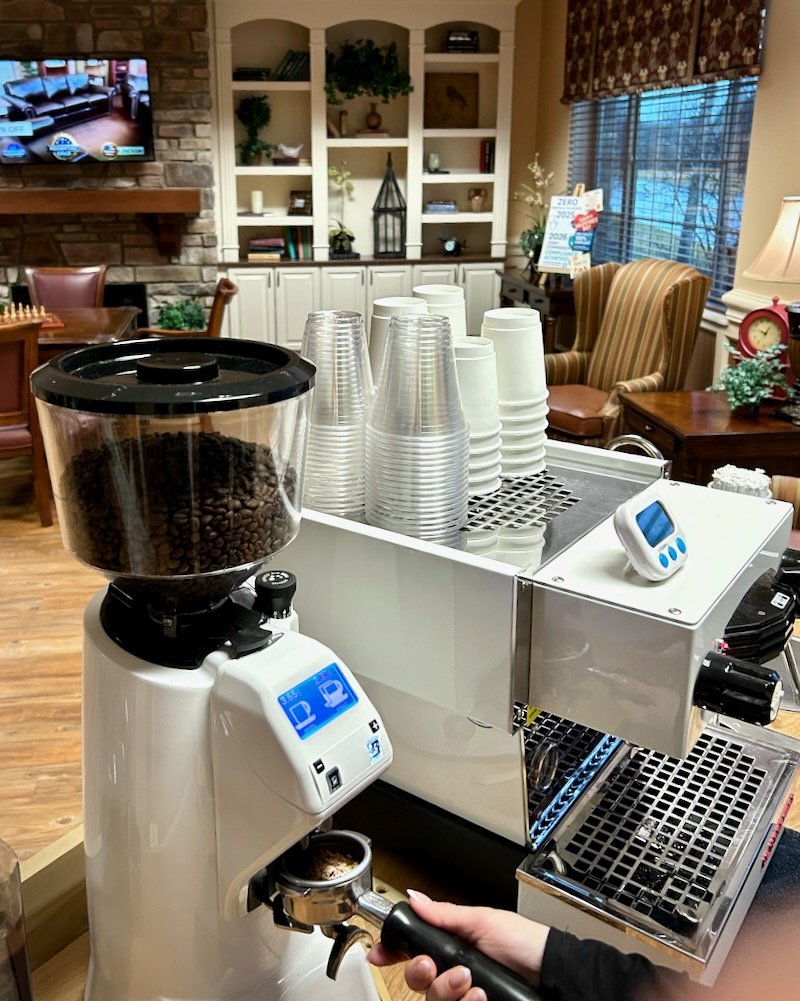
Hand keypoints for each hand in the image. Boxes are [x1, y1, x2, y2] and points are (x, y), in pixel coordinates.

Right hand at [366, 890, 549, 1000]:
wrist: (553, 974)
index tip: (380, 954)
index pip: (414, 950)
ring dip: (448, 990)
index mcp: (453, 945)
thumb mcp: (483, 921)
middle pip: (417, 980)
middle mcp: (455, 972)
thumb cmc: (524, 942)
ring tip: (471, 982)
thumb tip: (415, 898)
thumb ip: (445, 915)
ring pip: (433, 999)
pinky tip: (480, 997)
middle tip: (434, 966)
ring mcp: (464, 994)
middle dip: (422, 973)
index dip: (394, 952)